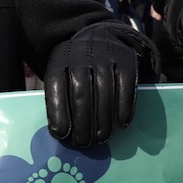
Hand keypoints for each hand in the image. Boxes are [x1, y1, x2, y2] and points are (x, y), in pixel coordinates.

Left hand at [44, 23, 138, 147]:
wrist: (98, 39)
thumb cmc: (75, 69)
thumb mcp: (61, 74)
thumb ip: (60, 97)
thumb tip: (60, 133)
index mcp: (58, 60)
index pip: (56, 87)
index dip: (58, 112)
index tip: (61, 134)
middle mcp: (80, 55)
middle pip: (81, 92)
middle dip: (83, 121)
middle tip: (84, 144)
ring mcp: (104, 55)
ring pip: (104, 90)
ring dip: (103, 119)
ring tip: (102, 138)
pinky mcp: (126, 59)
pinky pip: (126, 85)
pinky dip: (124, 107)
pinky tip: (121, 123)